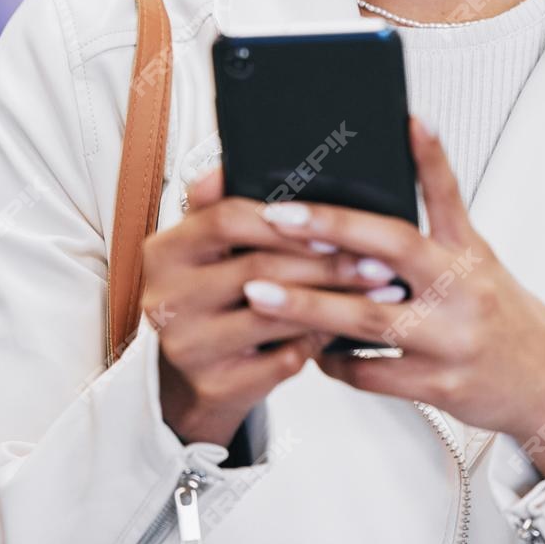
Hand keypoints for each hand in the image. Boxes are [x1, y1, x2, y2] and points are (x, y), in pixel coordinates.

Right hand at [141, 163, 399, 448]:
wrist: (198, 377)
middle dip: (326, 263)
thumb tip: (232, 158)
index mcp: (163, 251)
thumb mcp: (209, 249)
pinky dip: (321, 340)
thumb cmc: (216, 298)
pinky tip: (352, 329)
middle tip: (379, 261)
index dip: (282, 220)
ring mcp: (187, 346)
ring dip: (336, 302)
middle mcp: (165, 299)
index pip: (225, 219)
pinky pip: (283, 359)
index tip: (332, 222)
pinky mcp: (214, 385)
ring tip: (381, 292)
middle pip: (258, 268)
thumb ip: (222, 205)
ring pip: (276, 315)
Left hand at [240, 117, 544, 485]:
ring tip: (261, 292)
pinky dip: (332, 359)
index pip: (448, 195)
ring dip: (307, 304)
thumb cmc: (504, 318)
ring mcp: (451, 339)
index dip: (429, 156)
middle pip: (394, 247)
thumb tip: (389, 177)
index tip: (405, 121)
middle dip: (329, 227)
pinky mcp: (438, 386)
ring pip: (367, 318)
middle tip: (276, 217)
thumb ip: (437, 227)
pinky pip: (369, 373)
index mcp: (471, 253)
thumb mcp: (480, 262)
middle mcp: (464, 290)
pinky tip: (309, 348)